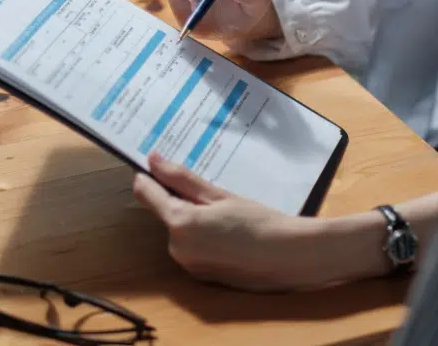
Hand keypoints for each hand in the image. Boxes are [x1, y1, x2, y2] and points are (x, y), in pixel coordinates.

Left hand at [132, 153, 317, 291]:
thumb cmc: (259, 221)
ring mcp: (188, 266)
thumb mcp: (219, 195)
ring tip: (226, 213)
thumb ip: (181, 179)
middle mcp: (177, 248)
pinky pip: (192, 248)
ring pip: (179, 230)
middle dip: (180, 200)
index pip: (146, 192)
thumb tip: (153, 160)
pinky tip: (228, 233)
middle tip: (211, 191)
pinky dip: (202, 238)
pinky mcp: (201, 276)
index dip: (148, 175)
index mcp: (180, 223)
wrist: (291, 258)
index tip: (157, 163)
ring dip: (192, 219)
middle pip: (165, 213)